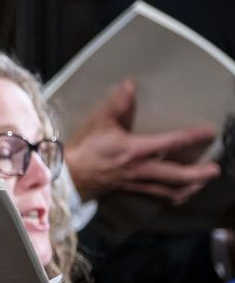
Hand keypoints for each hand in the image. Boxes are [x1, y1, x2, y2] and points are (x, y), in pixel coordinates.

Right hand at [64, 79, 219, 202]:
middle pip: (178, 176)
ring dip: (190, 188)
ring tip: (201, 183)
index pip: (172, 143)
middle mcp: (142, 169)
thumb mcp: (98, 122)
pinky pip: (157, 198)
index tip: (210, 132)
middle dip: (199, 174)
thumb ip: (117, 104)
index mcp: (136, 150)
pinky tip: (178, 194)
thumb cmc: (84, 148)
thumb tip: (130, 84)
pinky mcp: (131, 192)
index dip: (193, 137)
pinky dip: (171, 197)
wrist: (68, 176)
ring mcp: (138, 184)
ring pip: (170, 191)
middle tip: (214, 170)